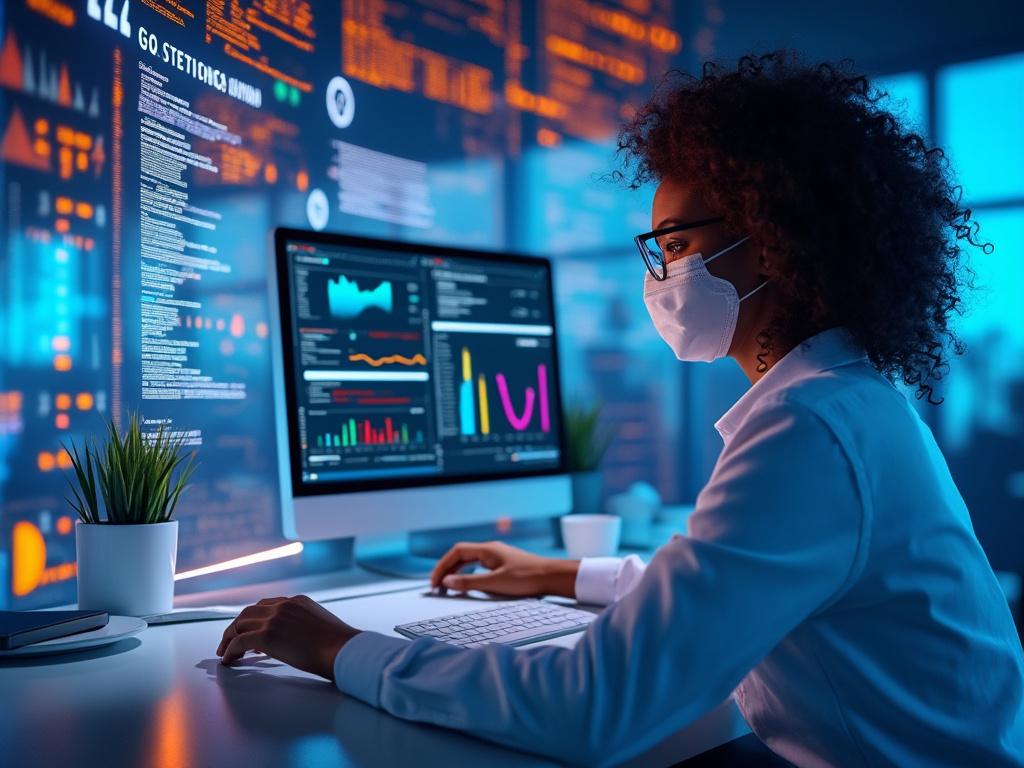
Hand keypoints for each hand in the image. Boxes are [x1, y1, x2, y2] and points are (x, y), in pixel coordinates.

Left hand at [216, 594, 360, 679]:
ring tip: (225, 653)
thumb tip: (299, 640)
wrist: (342, 649)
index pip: (267, 605)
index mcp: (297, 601)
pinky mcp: (266, 635)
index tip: (251, 633)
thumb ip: (306, 626)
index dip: (256, 619)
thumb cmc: (339, 645)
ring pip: (240, 624)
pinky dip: (230, 650)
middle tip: (230, 641)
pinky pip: (239, 641)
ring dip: (229, 638)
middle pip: (249, 612)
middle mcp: (283, 605)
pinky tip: (228, 661)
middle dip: (237, 626)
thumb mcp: (322, 626)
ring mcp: (274, 619)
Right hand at [430, 541, 578, 598]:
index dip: (442, 566)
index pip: (456, 552)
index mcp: (487, 549)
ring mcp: (498, 556)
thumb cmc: (527, 578)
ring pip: (470, 560)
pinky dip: (469, 573)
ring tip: (448, 586)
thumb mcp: (495, 583)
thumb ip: (469, 582)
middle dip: (447, 569)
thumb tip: (447, 581)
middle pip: (461, 555)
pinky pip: (479, 566)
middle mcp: (491, 550)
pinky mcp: (504, 565)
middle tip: (437, 586)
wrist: (552, 577)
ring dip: (457, 571)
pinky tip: (468, 583)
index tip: (435, 582)